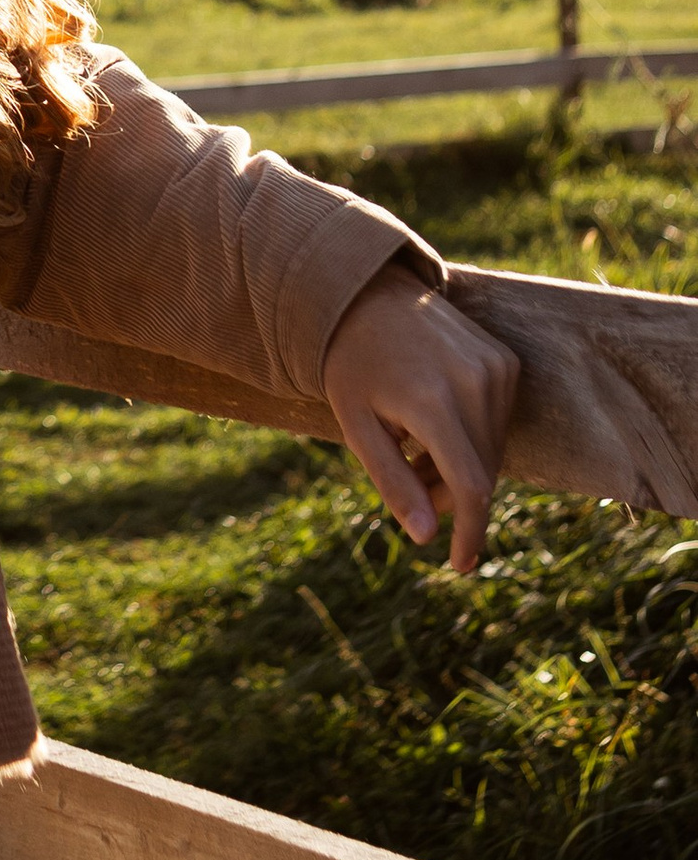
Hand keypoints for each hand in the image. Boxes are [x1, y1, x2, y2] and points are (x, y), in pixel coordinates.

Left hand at [324, 263, 514, 576]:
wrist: (370, 293)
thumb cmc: (352, 364)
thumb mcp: (357, 425)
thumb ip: (393, 481)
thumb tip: (425, 536)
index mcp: (434, 402)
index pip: (470, 486)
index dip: (469, 532)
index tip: (460, 566)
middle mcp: (477, 383)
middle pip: (483, 473)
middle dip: (451, 498)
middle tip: (413, 491)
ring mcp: (498, 368)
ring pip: (493, 450)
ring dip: (460, 469)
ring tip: (414, 454)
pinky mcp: (506, 361)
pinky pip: (498, 421)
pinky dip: (472, 440)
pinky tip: (433, 430)